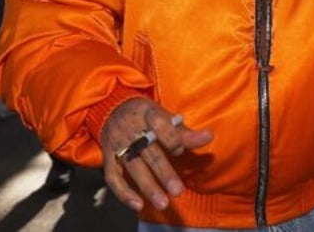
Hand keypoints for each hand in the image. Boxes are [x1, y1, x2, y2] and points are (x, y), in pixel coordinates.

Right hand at [101, 97, 212, 211]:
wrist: (112, 108)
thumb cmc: (145, 114)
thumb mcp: (162, 114)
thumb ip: (181, 130)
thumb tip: (206, 137)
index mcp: (147, 113)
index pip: (161, 126)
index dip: (174, 138)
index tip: (186, 148)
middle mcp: (130, 128)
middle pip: (148, 152)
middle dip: (163, 172)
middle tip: (178, 191)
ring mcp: (117, 143)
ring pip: (132, 167)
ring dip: (148, 186)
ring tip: (162, 203)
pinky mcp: (107, 156)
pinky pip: (113, 177)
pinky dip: (124, 193)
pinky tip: (138, 204)